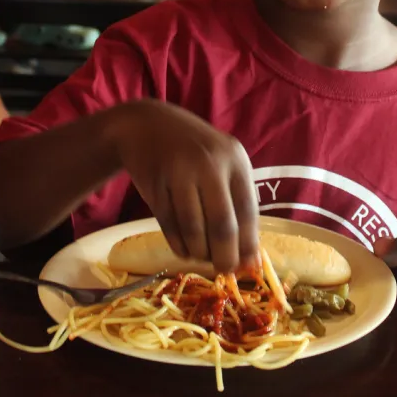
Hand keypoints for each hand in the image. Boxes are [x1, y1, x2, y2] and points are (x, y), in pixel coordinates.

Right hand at [116, 100, 259, 272]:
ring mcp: (180, 172)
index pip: (247, 211)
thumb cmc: (193, 152)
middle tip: (223, 271)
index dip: (248, 244)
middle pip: (222, 225)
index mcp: (235, 159)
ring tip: (200, 257)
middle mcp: (210, 164)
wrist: (145, 125)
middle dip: (224, 256)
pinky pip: (169, 225)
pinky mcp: (155, 183)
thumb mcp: (221, 163)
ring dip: (198, 252)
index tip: (247, 267)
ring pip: (194, 229)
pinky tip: (183, 249)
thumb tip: (251, 257)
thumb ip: (236, 203)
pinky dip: (178, 244)